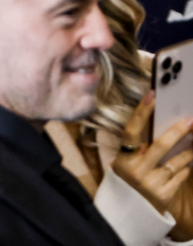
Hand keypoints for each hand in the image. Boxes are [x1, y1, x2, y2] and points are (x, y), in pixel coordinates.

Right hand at [111, 91, 192, 213]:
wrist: (130, 213)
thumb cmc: (129, 181)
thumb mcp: (126, 164)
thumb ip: (138, 149)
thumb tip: (158, 124)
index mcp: (123, 160)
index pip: (132, 132)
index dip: (141, 113)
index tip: (152, 96)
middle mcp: (135, 171)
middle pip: (160, 145)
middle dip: (178, 131)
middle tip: (191, 120)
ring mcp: (150, 184)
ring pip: (177, 161)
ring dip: (189, 151)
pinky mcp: (164, 195)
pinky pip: (181, 175)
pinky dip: (185, 168)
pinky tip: (186, 165)